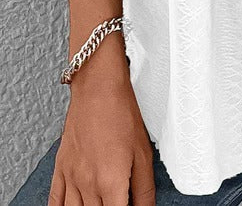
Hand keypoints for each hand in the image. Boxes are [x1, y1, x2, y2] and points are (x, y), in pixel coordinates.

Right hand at [48, 41, 155, 205]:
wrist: (98, 88)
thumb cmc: (121, 113)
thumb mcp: (143, 153)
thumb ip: (144, 188)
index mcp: (111, 182)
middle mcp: (88, 184)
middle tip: (117, 202)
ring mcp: (71, 178)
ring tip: (98, 204)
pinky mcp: (61, 169)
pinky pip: (55, 201)